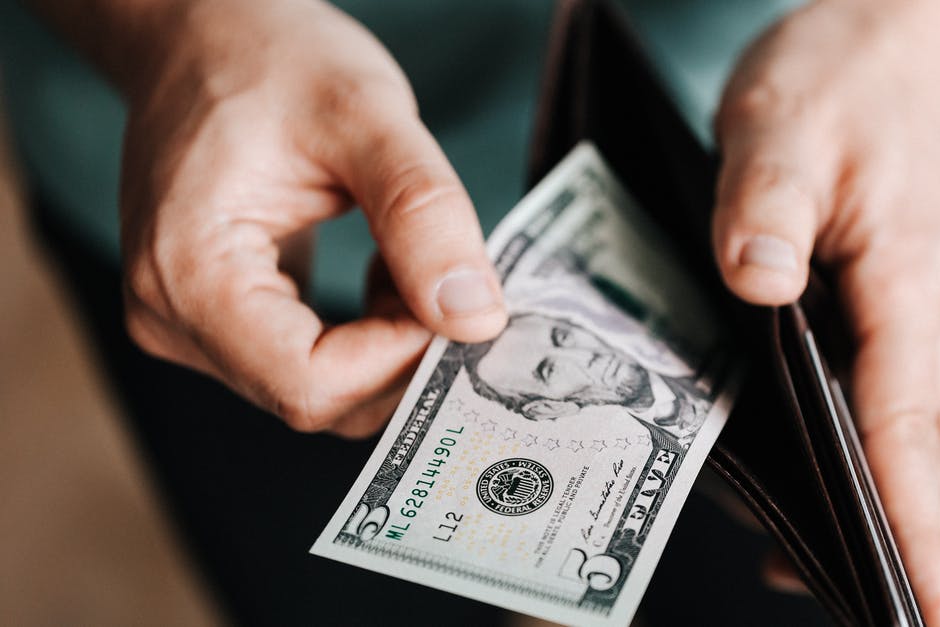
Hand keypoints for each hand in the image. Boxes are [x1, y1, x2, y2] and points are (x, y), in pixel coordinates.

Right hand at [116, 0, 505, 436]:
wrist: (205, 35)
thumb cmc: (271, 59)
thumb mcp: (366, 116)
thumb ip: (423, 216)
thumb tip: (475, 318)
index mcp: (188, 272)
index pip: (310, 383)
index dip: (399, 359)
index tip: (455, 301)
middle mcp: (171, 317)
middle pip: (316, 397)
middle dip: (403, 353)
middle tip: (451, 280)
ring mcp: (188, 325)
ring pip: (320, 389)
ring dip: (390, 344)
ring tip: (410, 260)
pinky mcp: (217, 321)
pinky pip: (309, 365)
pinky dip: (368, 336)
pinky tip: (385, 273)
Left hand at [714, 1, 939, 623]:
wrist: (896, 31)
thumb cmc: (844, 74)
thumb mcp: (781, 123)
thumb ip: (763, 206)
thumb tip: (755, 285)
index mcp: (908, 284)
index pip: (912, 434)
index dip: (914, 534)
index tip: (924, 618)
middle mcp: (933, 318)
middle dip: (922, 543)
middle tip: (856, 594)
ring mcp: (929, 319)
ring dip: (909, 507)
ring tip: (823, 550)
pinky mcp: (911, 308)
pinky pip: (920, 406)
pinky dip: (893, 456)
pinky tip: (823, 461)